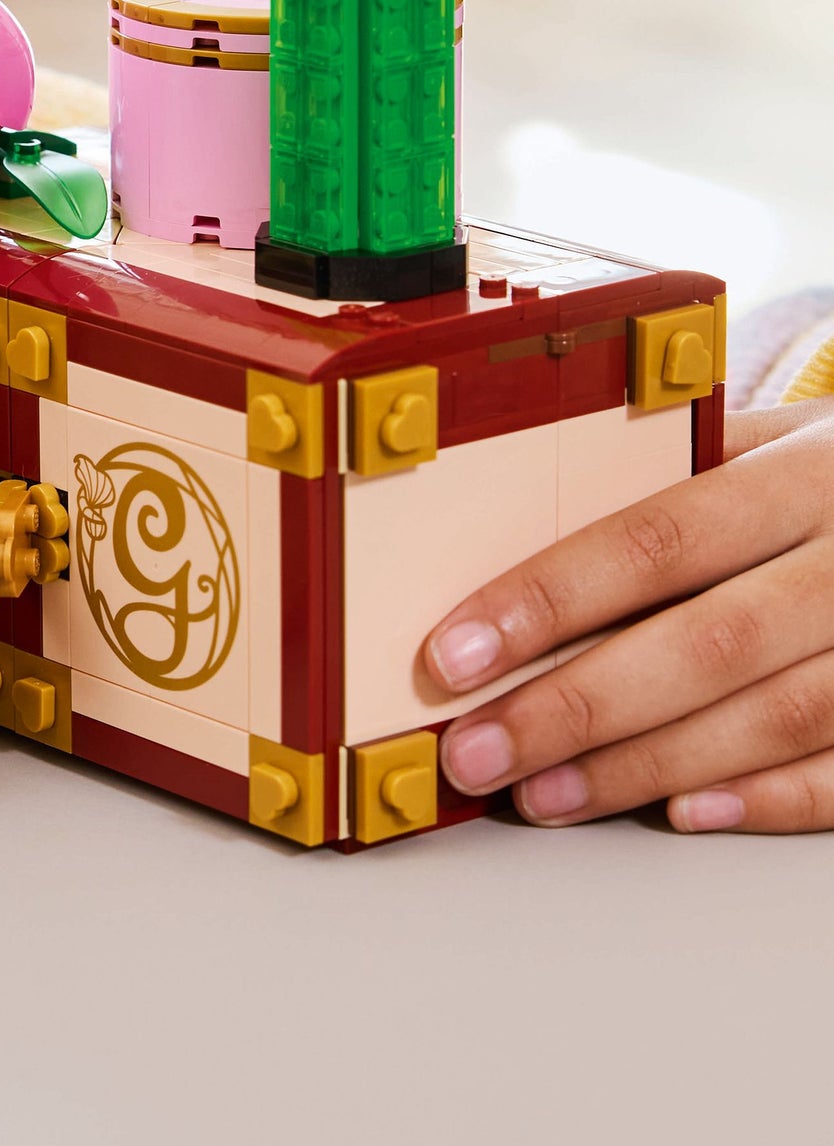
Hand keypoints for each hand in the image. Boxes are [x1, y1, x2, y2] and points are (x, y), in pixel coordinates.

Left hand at [426, 397, 833, 833]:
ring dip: (646, 766)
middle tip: (476, 752)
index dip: (549, 599)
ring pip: (776, 718)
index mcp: (810, 473)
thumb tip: (519, 516)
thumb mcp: (780, 440)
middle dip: (576, 708)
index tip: (455, 651)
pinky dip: (766, 800)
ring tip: (542, 795)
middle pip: (709, 643)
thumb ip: (673, 473)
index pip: (659, 539)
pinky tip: (679, 812)